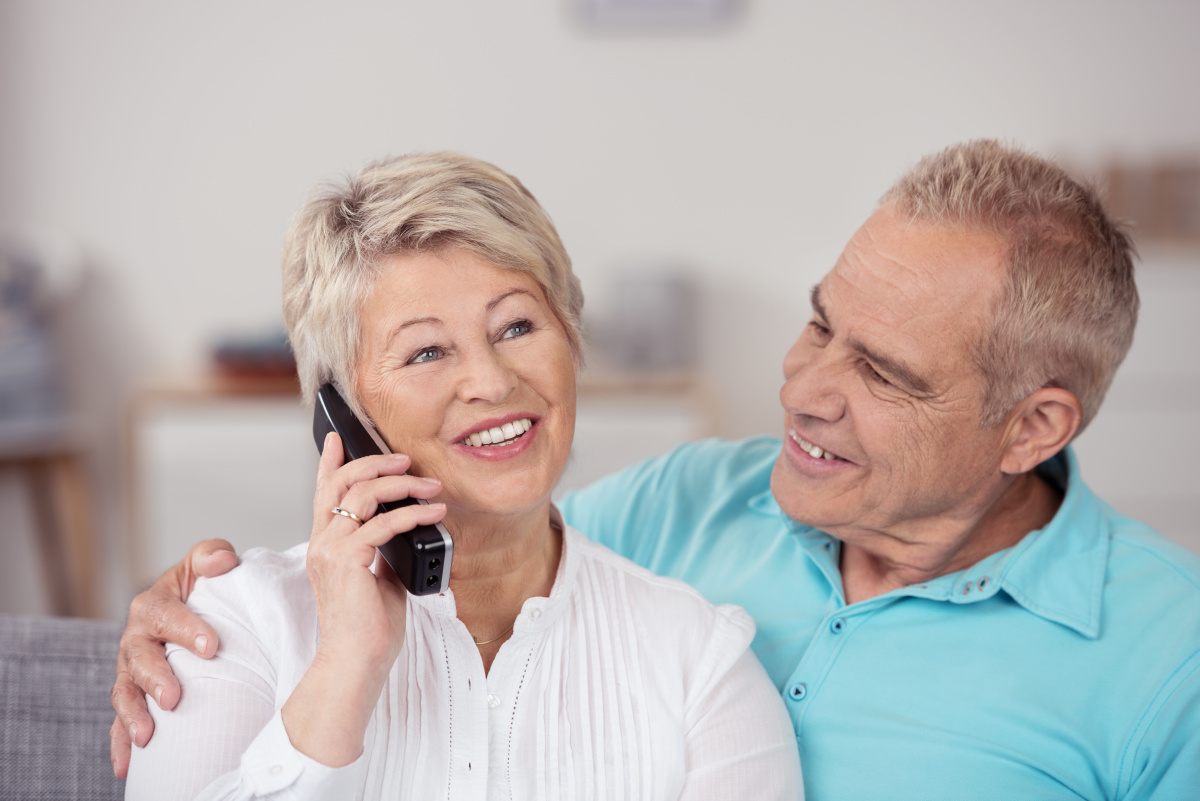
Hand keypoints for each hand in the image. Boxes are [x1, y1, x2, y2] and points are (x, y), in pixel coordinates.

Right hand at [109, 539, 239, 777]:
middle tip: (173, 698)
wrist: (195, 610)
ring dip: (132, 716)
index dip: (187, 629)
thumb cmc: (203, 588)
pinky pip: (122, 721)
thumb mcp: (206, 563)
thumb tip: (224, 560)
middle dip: (156, 679)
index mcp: (155, 605)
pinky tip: (126, 767)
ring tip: (147, 736)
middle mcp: (137, 639)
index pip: (166, 615)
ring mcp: (132, 670)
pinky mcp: (136, 696)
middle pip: (140, 658)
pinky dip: (121, 744)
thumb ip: (212, 556)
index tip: (212, 647)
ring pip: (125, 693)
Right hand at [281, 432, 445, 766]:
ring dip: (402, 484)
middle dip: (376, 462)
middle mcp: (322, 542)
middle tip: (406, 460)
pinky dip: (413, 514)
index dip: (329, 460)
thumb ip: (382, 549)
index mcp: (326, 544)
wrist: (357, 664)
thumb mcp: (378, 577)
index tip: (337, 435)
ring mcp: (330, 551)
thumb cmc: (370, 628)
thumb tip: (407, 527)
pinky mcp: (347, 562)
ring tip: (432, 487)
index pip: (323, 491)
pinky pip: (383, 524)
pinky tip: (435, 514)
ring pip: (362, 495)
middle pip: (342, 482)